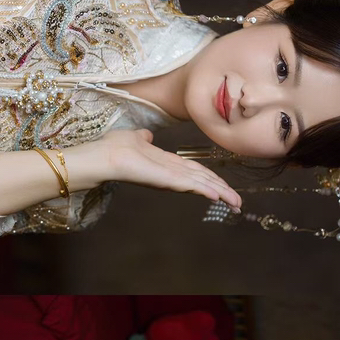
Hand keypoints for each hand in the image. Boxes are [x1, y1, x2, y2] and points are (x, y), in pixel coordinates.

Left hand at [98, 128, 241, 209]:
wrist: (100, 157)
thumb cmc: (112, 148)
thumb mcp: (134, 139)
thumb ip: (144, 139)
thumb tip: (148, 135)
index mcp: (165, 163)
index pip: (194, 171)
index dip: (212, 179)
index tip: (227, 188)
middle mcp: (170, 173)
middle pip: (202, 181)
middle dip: (223, 191)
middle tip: (239, 204)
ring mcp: (167, 178)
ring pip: (200, 185)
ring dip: (220, 193)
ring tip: (236, 204)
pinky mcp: (164, 180)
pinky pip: (188, 185)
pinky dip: (204, 189)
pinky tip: (218, 195)